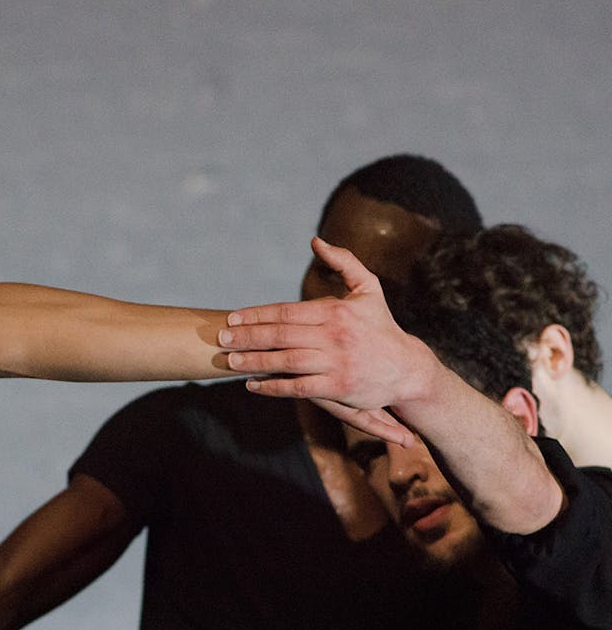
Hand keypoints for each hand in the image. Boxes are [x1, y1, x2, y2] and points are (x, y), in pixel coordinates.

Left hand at [218, 237, 426, 444]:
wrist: (407, 368)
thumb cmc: (380, 327)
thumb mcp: (368, 289)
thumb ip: (344, 262)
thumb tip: (316, 241)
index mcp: (337, 312)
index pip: (287, 312)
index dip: (257, 316)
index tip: (233, 319)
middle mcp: (335, 337)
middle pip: (281, 336)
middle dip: (248, 337)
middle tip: (222, 339)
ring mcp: (335, 363)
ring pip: (286, 361)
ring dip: (255, 361)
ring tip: (231, 360)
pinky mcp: (337, 388)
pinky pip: (298, 387)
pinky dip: (273, 386)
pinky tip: (253, 384)